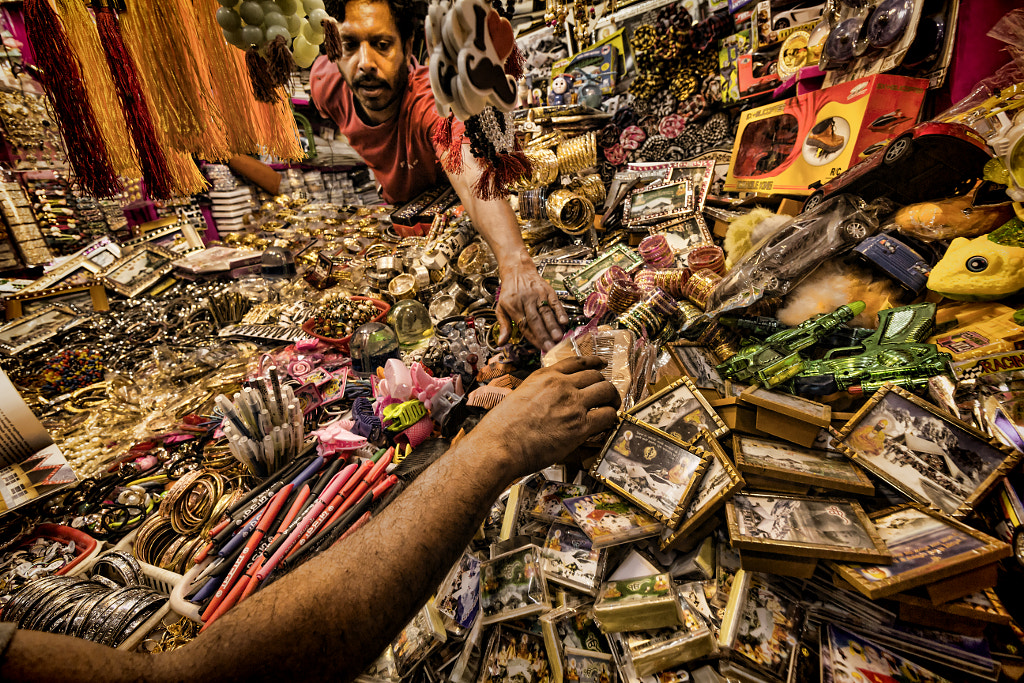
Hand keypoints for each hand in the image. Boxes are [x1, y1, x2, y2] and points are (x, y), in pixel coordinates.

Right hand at [474, 356, 619, 477]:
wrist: (500, 444)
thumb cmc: (502, 426)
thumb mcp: (520, 395)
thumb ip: (539, 392)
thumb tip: (548, 400)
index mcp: (545, 376)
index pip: (577, 362)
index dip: (593, 362)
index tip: (600, 365)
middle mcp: (561, 386)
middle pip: (596, 376)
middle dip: (604, 384)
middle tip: (606, 394)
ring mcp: (573, 404)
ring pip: (606, 391)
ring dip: (611, 399)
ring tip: (611, 407)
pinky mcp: (579, 426)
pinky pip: (607, 416)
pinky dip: (610, 418)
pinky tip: (606, 423)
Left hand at [495, 259, 568, 351]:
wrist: (517, 270)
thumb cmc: (509, 292)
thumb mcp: (501, 308)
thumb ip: (503, 325)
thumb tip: (501, 343)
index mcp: (514, 307)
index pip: (524, 326)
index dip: (533, 338)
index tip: (541, 349)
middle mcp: (526, 302)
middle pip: (536, 320)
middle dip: (544, 335)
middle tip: (551, 347)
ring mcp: (538, 296)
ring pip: (546, 312)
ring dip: (553, 326)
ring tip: (558, 337)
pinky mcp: (547, 291)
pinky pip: (555, 302)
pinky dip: (560, 312)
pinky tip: (565, 321)